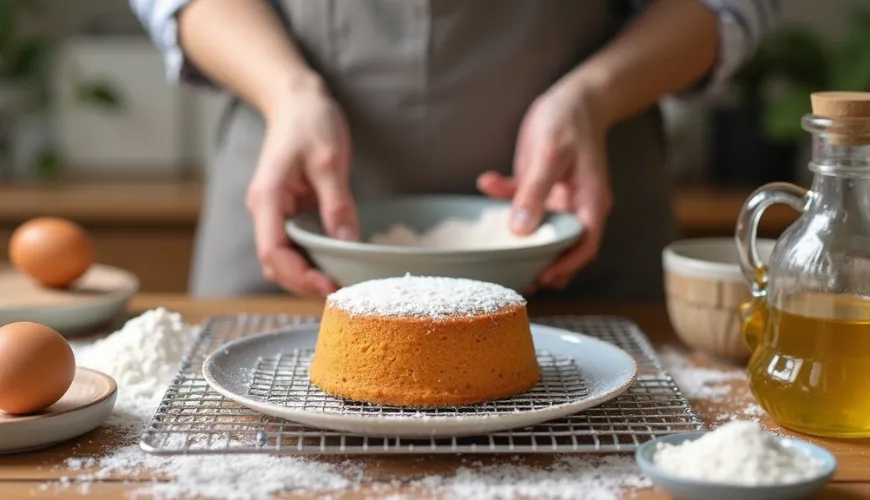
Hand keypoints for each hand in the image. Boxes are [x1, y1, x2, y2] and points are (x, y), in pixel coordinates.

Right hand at [246, 79, 356, 296]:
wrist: (297, 101)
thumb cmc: (309, 121)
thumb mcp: (329, 160)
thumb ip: (337, 203)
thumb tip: (348, 244)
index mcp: (267, 199)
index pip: (273, 251)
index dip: (299, 276)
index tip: (329, 286)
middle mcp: (266, 212)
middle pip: (277, 265)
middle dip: (305, 285)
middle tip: (344, 297)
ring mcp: (277, 215)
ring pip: (287, 260)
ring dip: (310, 278)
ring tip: (345, 290)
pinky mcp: (292, 214)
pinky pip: (299, 247)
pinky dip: (316, 263)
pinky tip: (339, 270)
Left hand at [478, 78, 612, 291]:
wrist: (574, 97)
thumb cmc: (569, 121)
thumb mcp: (550, 154)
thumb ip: (534, 191)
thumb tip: (521, 229)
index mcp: (590, 201)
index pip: (584, 244)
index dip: (565, 265)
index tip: (542, 278)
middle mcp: (576, 206)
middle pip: (561, 245)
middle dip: (538, 263)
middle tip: (511, 278)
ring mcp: (557, 199)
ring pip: (539, 230)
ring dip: (518, 240)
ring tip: (494, 254)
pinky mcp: (540, 188)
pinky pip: (521, 201)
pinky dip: (503, 197)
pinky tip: (486, 182)